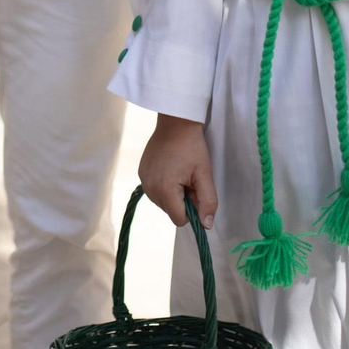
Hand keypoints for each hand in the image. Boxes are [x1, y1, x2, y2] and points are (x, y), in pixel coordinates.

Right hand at [138, 114, 216, 228]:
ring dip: (172, 195)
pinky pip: (154, 191)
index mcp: (165, 189)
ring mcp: (143, 180)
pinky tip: (170, 169)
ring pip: (162, 203)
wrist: (175, 123)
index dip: (192, 211)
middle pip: (170, 211)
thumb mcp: (204, 174)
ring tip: (179, 173)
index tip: (195, 192)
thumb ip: (208, 201)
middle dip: (182, 201)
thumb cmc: (192, 147)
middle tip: (189, 180)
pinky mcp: (140, 173)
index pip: (179, 220)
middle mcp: (150, 188)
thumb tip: (207, 225)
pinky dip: (163, 186)